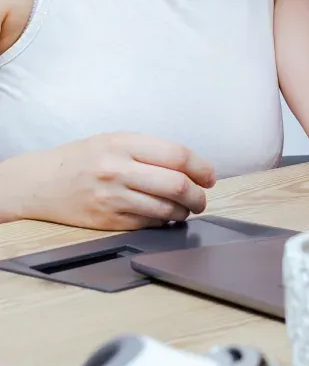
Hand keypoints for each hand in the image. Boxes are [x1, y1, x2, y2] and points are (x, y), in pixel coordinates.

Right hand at [12, 133, 215, 229]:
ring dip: (184, 212)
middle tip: (202, 197)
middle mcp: (118, 170)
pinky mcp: (107, 222)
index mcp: (123, 144)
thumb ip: (150, 151)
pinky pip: (148, 224)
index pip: (177, 155)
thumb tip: (190, 167)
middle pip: (176, 185)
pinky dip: (164, 222)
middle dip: (198, 195)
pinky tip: (166, 217)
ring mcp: (112, 198)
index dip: (201, 167)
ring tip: (187, 208)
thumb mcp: (115, 140)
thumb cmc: (83, 158)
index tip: (209, 176)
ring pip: (165, 209)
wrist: (41, 182)